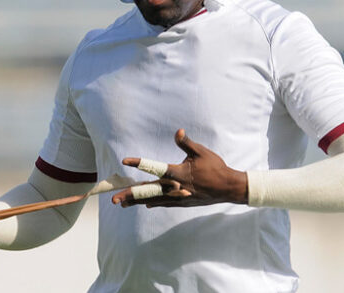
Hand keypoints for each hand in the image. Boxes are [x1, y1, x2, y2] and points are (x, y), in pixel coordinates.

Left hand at [111, 129, 248, 207]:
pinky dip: (153, 202)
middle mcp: (175, 187)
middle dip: (131, 195)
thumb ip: (186, 143)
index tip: (126, 160)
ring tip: (123, 204)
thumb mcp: (201, 152)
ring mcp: (177, 197)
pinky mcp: (182, 202)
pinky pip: (164, 203)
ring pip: (153, 199)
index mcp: (178, 173)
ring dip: (137, 201)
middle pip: (148, 191)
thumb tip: (178, 132)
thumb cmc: (215, 167)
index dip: (139, 163)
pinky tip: (145, 204)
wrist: (228, 188)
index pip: (155, 167)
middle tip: (115, 199)